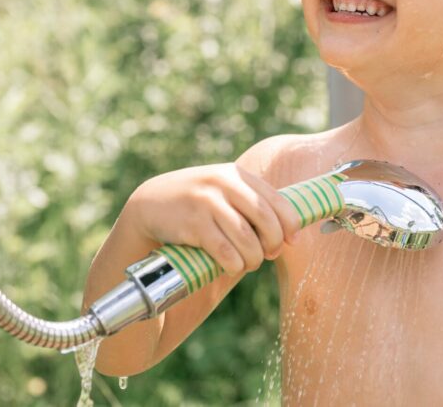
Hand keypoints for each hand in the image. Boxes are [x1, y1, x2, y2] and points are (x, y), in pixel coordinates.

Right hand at [123, 163, 302, 276]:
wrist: (151, 203)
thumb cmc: (197, 203)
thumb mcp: (223, 190)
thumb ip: (251, 204)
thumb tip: (290, 234)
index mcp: (237, 175)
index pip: (277, 200)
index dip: (290, 225)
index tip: (291, 241)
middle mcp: (224, 184)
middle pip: (265, 220)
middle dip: (272, 243)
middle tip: (269, 254)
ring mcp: (207, 202)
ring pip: (246, 239)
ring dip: (253, 258)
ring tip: (249, 263)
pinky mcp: (193, 224)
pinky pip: (224, 252)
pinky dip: (234, 264)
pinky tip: (232, 266)